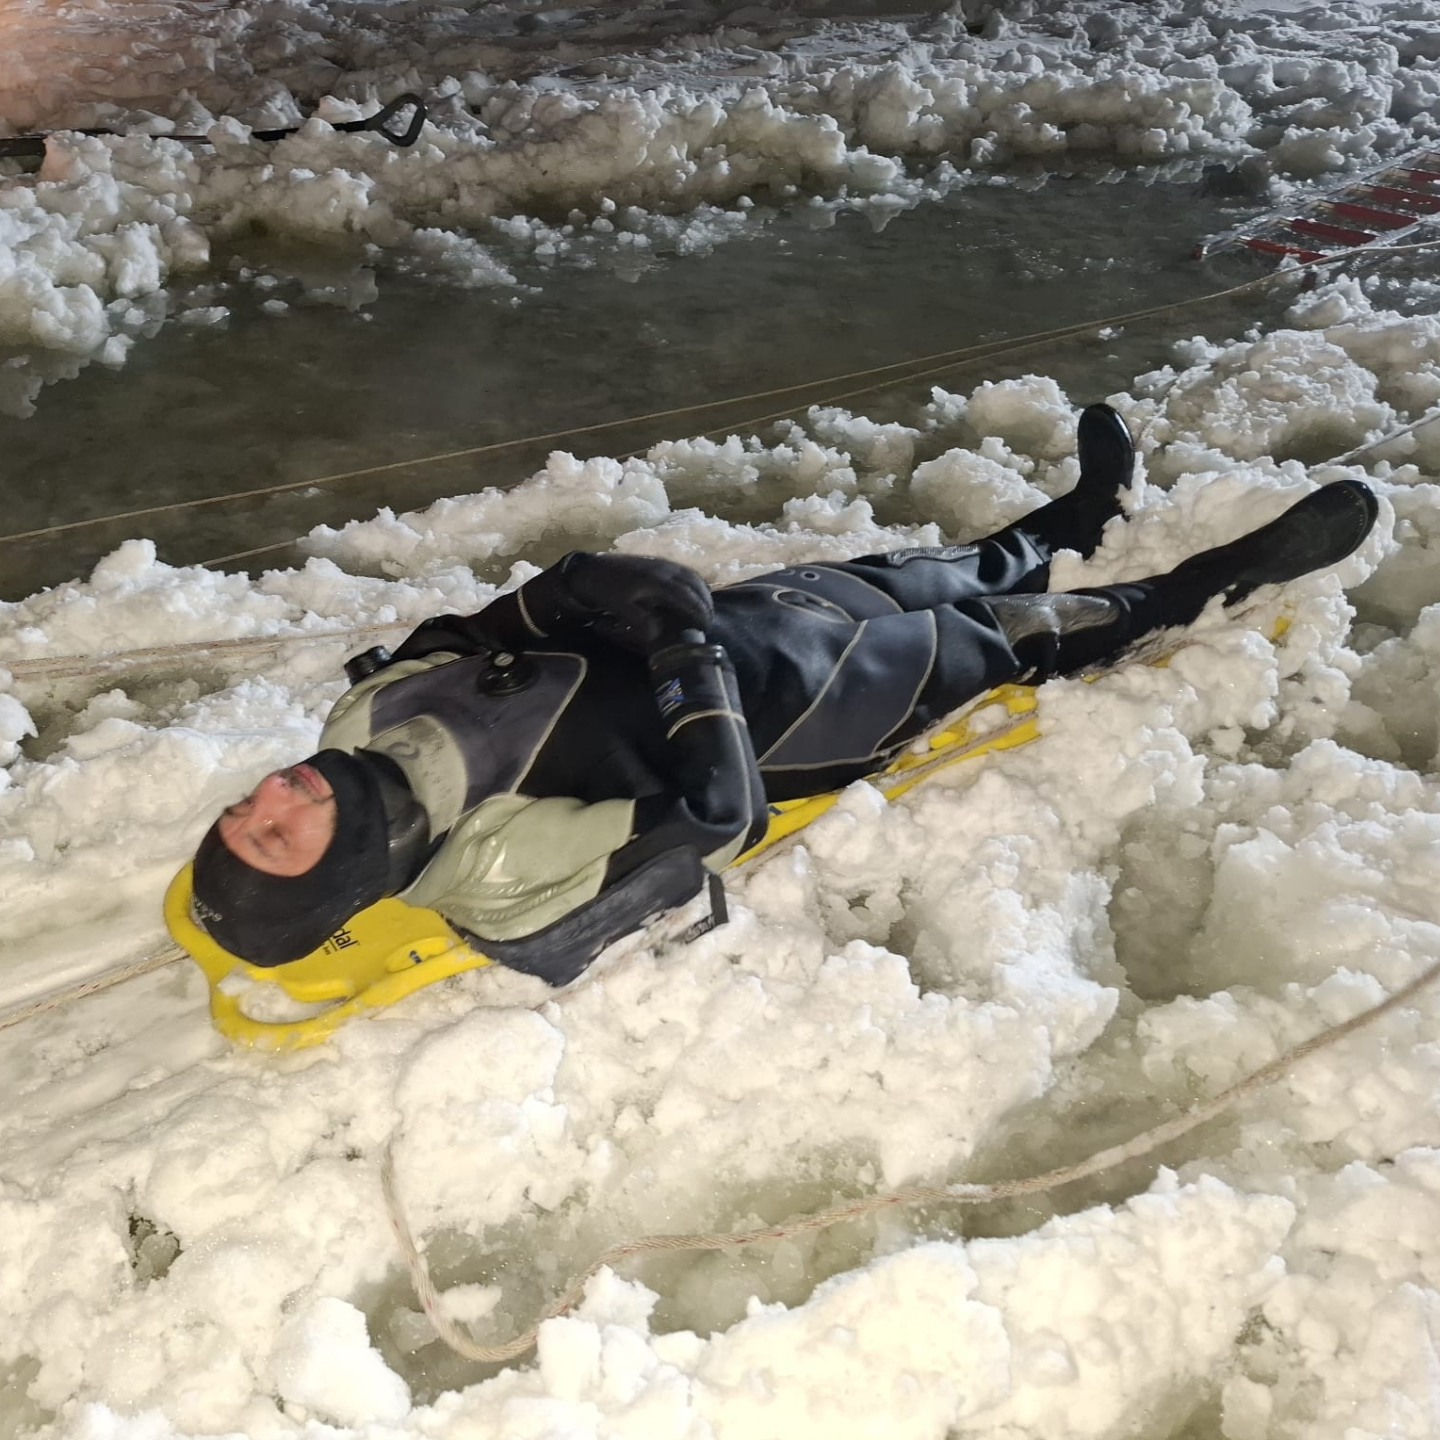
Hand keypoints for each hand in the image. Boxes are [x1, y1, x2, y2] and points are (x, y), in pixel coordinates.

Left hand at [561, 552, 713, 653]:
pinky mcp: (658, 562)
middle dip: (705, 602)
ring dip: (702, 591)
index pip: (685, 597)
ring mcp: (662, 563)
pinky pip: (684, 570)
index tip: (704, 626)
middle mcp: (663, 569)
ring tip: (707, 607)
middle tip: (709, 620)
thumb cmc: (605, 590)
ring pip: (691, 575)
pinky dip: (694, 581)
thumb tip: (657, 634)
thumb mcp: (619, 608)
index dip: (698, 612)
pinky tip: (695, 591)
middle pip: (693, 585)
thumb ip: (639, 621)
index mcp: (656, 582)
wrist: (591, 569)